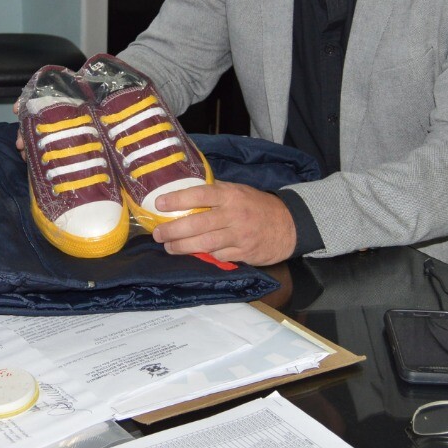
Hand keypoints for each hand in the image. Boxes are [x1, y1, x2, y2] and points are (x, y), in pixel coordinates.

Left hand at [150, 181, 297, 266]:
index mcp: (231, 195)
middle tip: (157, 234)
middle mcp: (234, 214)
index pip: (201, 194)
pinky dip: (205, 255)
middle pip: (198, 223)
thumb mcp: (238, 191)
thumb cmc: (256, 206)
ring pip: (205, 244)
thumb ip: (215, 193)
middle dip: (173, 230)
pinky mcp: (244, 253)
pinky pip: (218, 256)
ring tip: (169, 247)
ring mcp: (239, 236)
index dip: (178, 199)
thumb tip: (184, 194)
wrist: (289, 225)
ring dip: (182, 247)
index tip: (159, 204)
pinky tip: (195, 254)